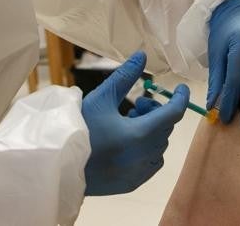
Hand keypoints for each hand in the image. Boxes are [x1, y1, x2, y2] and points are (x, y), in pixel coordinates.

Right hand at [82, 51, 189, 195]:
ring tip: (128, 122)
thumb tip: (142, 56)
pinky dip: (148, 149)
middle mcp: (146, 156)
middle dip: (156, 111)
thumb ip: (125, 76)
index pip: (174, 113)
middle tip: (135, 104)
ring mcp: (140, 173)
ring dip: (152, 130)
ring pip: (160, 145)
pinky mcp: (132, 183)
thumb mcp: (101, 98)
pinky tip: (128, 142)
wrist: (58, 165)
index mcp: (141, 134)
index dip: (180, 98)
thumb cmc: (79, 129)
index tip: (180, 88)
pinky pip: (151, 163)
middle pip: (165, 127)